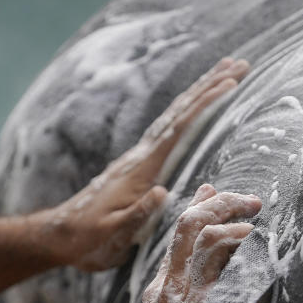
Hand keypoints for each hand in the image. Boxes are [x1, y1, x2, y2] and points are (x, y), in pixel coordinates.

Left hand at [41, 58, 251, 271]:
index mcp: (141, 170)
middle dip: (209, 87)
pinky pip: (169, 134)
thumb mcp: (112, 233)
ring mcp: (140, 160)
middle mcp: (142, 157)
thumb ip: (136, 214)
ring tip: (225, 75)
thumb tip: (162, 192)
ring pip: (175, 120)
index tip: (230, 85)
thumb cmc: (87, 237)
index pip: (177, 131)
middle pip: (179, 114)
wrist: (62, 235)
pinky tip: (194, 111)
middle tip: (240, 64)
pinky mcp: (139, 167)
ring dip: (200, 96)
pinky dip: (187, 116)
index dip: (204, 107)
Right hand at [128, 184, 260, 302]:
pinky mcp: (207, 301)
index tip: (208, 195)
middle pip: (185, 227)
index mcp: (159, 301)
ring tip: (254, 208)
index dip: (195, 218)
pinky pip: (223, 254)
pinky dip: (242, 240)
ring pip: (200, 229)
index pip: (176, 248)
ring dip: (229, 212)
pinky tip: (260, 240)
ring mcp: (185, 292)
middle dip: (214, 203)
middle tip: (241, 197)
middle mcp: (168, 288)